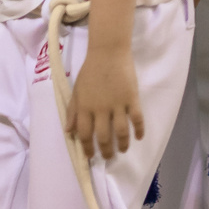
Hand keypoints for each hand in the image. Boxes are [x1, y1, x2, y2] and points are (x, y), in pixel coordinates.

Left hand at [67, 40, 142, 158]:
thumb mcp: (76, 90)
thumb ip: (72, 111)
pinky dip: (139, 130)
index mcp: (84, 106)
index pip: (84, 134)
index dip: (87, 148)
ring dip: (122, 144)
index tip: (90, 156)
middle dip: (106, 151)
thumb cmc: (90, 70)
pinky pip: (137, 119)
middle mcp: (100, 108)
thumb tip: (69, 132)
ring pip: (121, 132)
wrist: (108, 51)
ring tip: (123, 150)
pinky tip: (139, 138)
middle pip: (103, 137)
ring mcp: (117, 104)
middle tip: (108, 157)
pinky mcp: (132, 98)